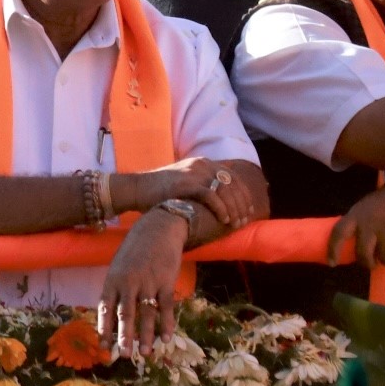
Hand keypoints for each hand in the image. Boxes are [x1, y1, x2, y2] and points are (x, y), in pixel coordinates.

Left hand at [97, 210, 187, 355]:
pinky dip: (167, 323)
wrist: (157, 230)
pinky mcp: (166, 281)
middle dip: (124, 337)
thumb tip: (111, 318)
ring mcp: (148, 282)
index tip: (103, 348)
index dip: (104, 329)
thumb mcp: (117, 268)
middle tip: (124, 356)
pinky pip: (166, 306)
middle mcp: (128, 283)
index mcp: (112, 281)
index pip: (105, 309)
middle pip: (125, 314)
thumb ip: (115, 291)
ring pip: (146, 313)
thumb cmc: (133, 252)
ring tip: (146, 353)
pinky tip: (167, 338)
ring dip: (146, 335)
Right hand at [127, 157, 254, 226]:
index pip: (233, 177)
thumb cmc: (159, 191)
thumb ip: (202, 184)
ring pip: (225, 190)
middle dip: (242, 204)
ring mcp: (193, 173)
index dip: (244, 195)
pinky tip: (224, 219)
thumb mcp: (184, 181)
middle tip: (244, 221)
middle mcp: (201, 164)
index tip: (248, 210)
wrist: (136, 189)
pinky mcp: (185, 183)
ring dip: (234, 208)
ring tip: (235, 223)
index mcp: (203, 163)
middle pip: (232, 184)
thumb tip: (221, 199)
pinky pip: (211, 196)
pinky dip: (221, 208)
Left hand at [330, 175, 384, 266]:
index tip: (332, 264)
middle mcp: (369, 224)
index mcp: (356, 215)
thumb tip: (353, 243)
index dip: (333, 250)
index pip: (338, 234)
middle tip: (371, 264)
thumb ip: (359, 223)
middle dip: (366, 263)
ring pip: (383, 257)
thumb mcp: (366, 207)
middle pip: (362, 253)